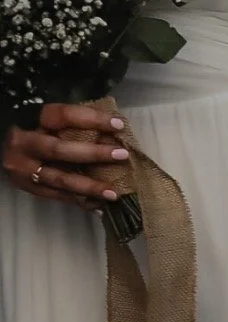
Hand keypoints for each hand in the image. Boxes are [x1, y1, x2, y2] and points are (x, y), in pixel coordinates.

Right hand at [2, 103, 129, 208]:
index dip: (92, 119)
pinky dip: (79, 200)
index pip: (63, 116)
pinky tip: (98, 205)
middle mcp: (24, 144)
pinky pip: (56, 195)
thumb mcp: (46, 119)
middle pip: (60, 150)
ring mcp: (23, 168)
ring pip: (59, 179)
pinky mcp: (26, 187)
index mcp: (30, 119)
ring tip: (114, 193)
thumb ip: (73, 122)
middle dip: (93, 153)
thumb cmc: (32, 128)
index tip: (118, 125)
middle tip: (121, 155)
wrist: (2, 144)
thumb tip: (112, 130)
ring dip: (89, 186)